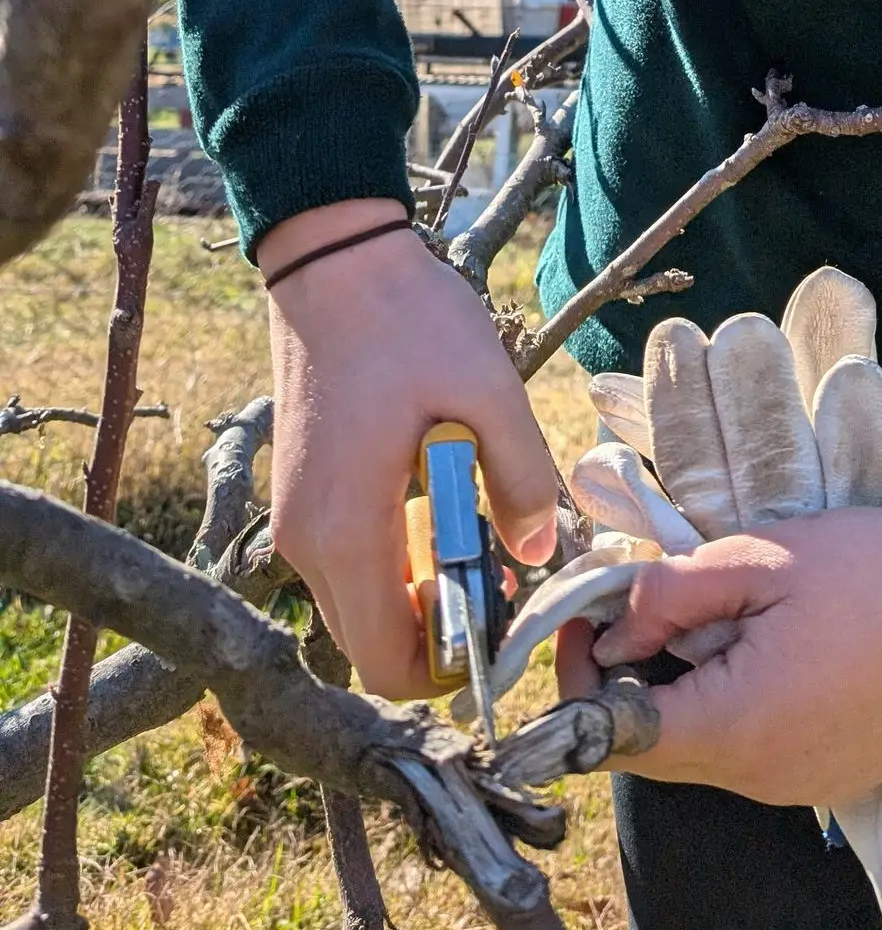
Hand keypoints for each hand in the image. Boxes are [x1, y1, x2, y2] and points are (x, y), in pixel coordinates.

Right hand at [258, 199, 556, 697]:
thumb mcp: (489, 389)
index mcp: (348, 528)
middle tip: (497, 576)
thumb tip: (537, 550)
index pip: (385, 661)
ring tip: (475, 535)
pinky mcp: (298, 496)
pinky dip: (391, 563)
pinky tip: (436, 506)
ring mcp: (295, 519)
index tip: (500, 623)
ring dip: (415, 596)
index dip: (447, 668)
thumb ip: (522, 477)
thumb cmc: (409, 320)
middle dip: (437, 633)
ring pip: (356, 606)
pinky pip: (346, 565)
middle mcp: (305, 541)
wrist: (332, 261)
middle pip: (370, 644)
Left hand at [559, 504, 881, 808]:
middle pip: (656, 748)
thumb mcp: (759, 559)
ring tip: (705, 617)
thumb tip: (613, 629)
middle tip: (636, 606)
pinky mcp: (827, 775)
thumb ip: (670, 596)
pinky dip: (729, 705)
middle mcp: (762, 779)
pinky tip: (755, 646)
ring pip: (702, 749)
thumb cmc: (872, 571)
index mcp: (739, 729)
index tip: (583, 621)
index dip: (580, 682)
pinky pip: (750, 751)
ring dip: (682, 691)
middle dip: (629, 680)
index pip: (616, 738)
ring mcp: (799, 786)